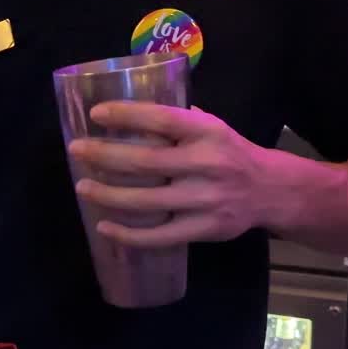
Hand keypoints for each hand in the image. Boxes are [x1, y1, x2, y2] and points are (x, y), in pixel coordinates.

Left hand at [67, 102, 272, 247]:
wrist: (271, 190)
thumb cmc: (230, 153)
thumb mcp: (212, 127)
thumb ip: (177, 121)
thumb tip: (127, 113)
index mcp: (208, 132)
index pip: (162, 118)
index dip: (127, 114)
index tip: (96, 114)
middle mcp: (207, 164)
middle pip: (146, 162)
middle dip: (104, 156)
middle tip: (76, 151)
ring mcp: (205, 200)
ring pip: (147, 201)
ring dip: (108, 195)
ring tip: (82, 187)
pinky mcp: (204, 229)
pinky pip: (159, 236)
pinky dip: (128, 234)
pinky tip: (104, 226)